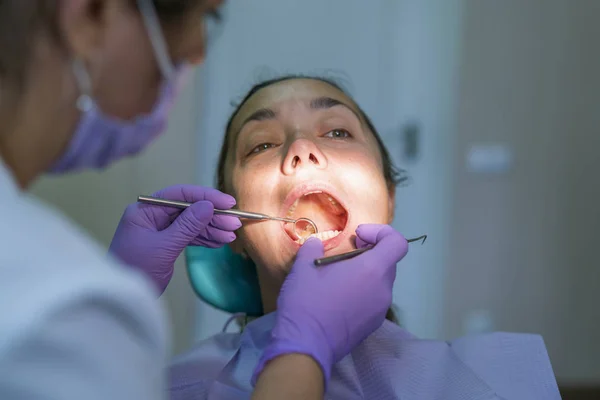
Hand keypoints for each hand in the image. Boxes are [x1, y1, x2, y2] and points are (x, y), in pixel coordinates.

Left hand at [109, 185, 240, 293]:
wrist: (121, 300)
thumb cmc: (135, 270)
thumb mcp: (164, 247)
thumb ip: (187, 226)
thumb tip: (208, 206)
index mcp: (145, 211)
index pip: (179, 196)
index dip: (205, 197)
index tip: (227, 203)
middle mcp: (152, 217)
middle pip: (188, 209)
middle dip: (212, 217)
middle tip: (234, 223)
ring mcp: (159, 231)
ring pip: (191, 224)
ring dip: (211, 229)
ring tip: (231, 235)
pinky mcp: (166, 245)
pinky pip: (188, 237)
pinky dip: (204, 239)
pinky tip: (219, 242)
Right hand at [252, 224, 407, 386]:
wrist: (306, 346)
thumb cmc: (306, 302)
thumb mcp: (303, 268)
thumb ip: (313, 249)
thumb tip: (315, 243)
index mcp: (372, 270)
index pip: (397, 244)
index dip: (382, 233)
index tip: (358, 236)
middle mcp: (383, 289)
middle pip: (388, 262)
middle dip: (369, 252)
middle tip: (345, 254)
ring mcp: (380, 310)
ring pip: (380, 282)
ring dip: (365, 274)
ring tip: (338, 277)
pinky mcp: (372, 326)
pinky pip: (373, 300)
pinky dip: (362, 292)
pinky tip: (338, 298)